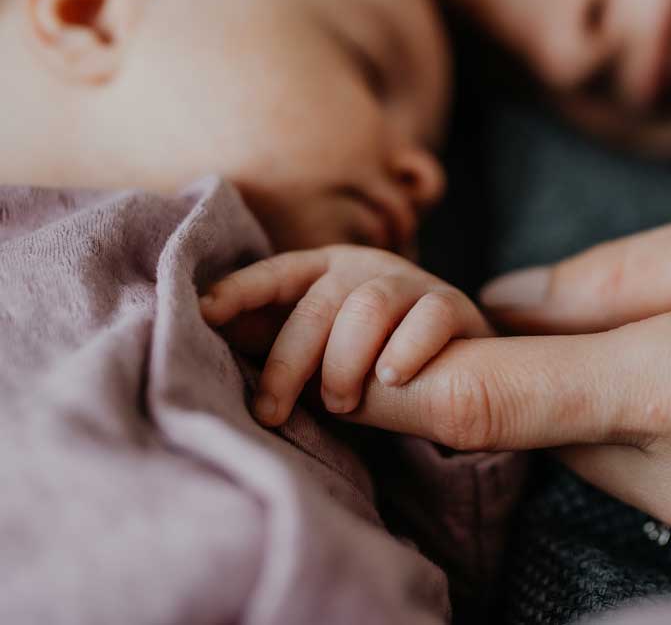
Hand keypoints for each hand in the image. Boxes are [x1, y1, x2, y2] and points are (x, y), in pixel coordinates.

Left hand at [201, 246, 492, 426]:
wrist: (457, 365)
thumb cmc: (372, 355)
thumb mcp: (320, 344)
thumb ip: (277, 338)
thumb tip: (209, 338)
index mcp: (325, 268)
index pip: (276, 273)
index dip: (241, 290)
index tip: (204, 313)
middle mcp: (365, 267)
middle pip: (318, 304)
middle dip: (289, 360)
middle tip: (273, 411)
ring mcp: (411, 282)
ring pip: (369, 308)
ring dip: (346, 362)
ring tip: (341, 405)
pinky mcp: (452, 304)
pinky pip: (427, 319)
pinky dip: (406, 351)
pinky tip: (392, 379)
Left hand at [342, 192, 670, 605]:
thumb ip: (619, 277)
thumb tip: (508, 303)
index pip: (497, 401)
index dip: (397, 388)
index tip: (333, 373)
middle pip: (545, 435)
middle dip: (530, 382)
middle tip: (583, 328)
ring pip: (604, 469)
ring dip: (608, 414)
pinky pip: (668, 506)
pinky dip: (666, 455)